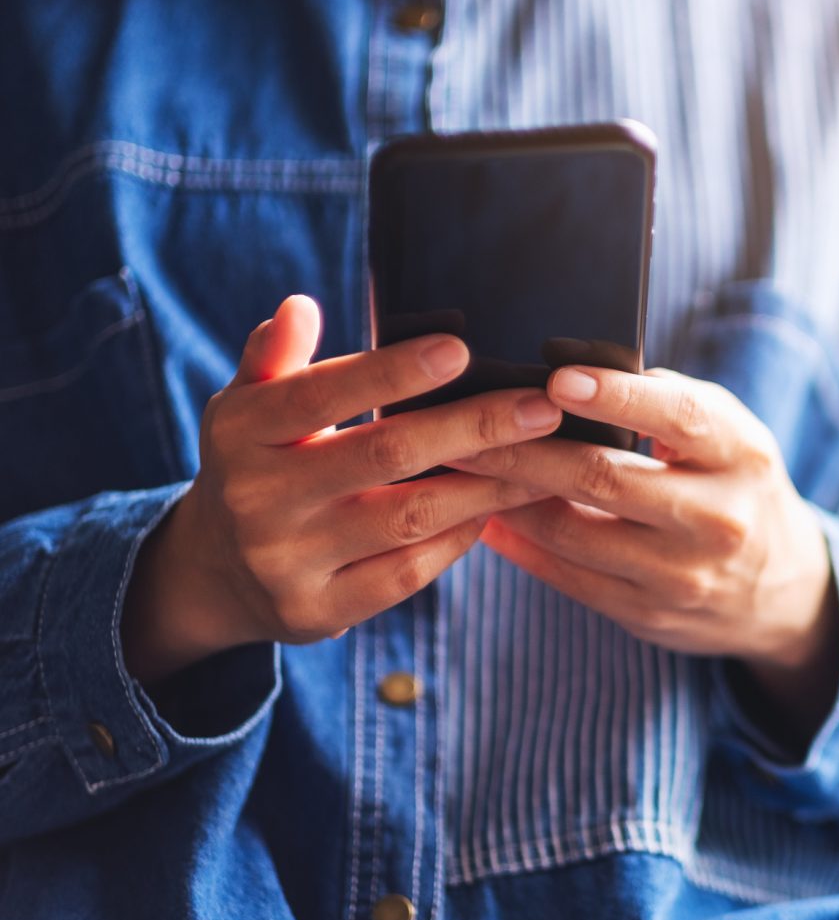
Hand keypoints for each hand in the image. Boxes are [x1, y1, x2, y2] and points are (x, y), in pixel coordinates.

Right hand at [122, 295, 561, 683]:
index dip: (391, 372)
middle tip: (542, 408)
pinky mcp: (317, 613)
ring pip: (408, 518)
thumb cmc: (256, 462)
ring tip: (545, 459)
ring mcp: (286, 562)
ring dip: (487, 487)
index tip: (460, 349)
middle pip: (384, 455)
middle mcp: (257, 498)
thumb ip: (274, 356)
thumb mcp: (247, 405)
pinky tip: (496, 509)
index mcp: (240, 431)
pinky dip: (458, 539)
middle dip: (473, 427)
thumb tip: (301, 307)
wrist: (214, 572)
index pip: (318, 394)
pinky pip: (406, 574)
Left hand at [456, 366, 838, 743]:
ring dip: (508, 499)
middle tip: (462, 426)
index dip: (616, 396)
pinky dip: (522, 545)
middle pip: (604, 478)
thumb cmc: (735, 484)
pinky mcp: (651, 615)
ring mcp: (684, 575)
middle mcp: (719, 517)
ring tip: (461, 467)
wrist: (782, 590)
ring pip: (574, 534)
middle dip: (523, 451)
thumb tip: (568, 376)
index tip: (556, 379)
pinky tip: (488, 518)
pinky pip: (570, 578)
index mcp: (741, 453)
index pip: (678, 417)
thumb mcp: (728, 436)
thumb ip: (665, 405)